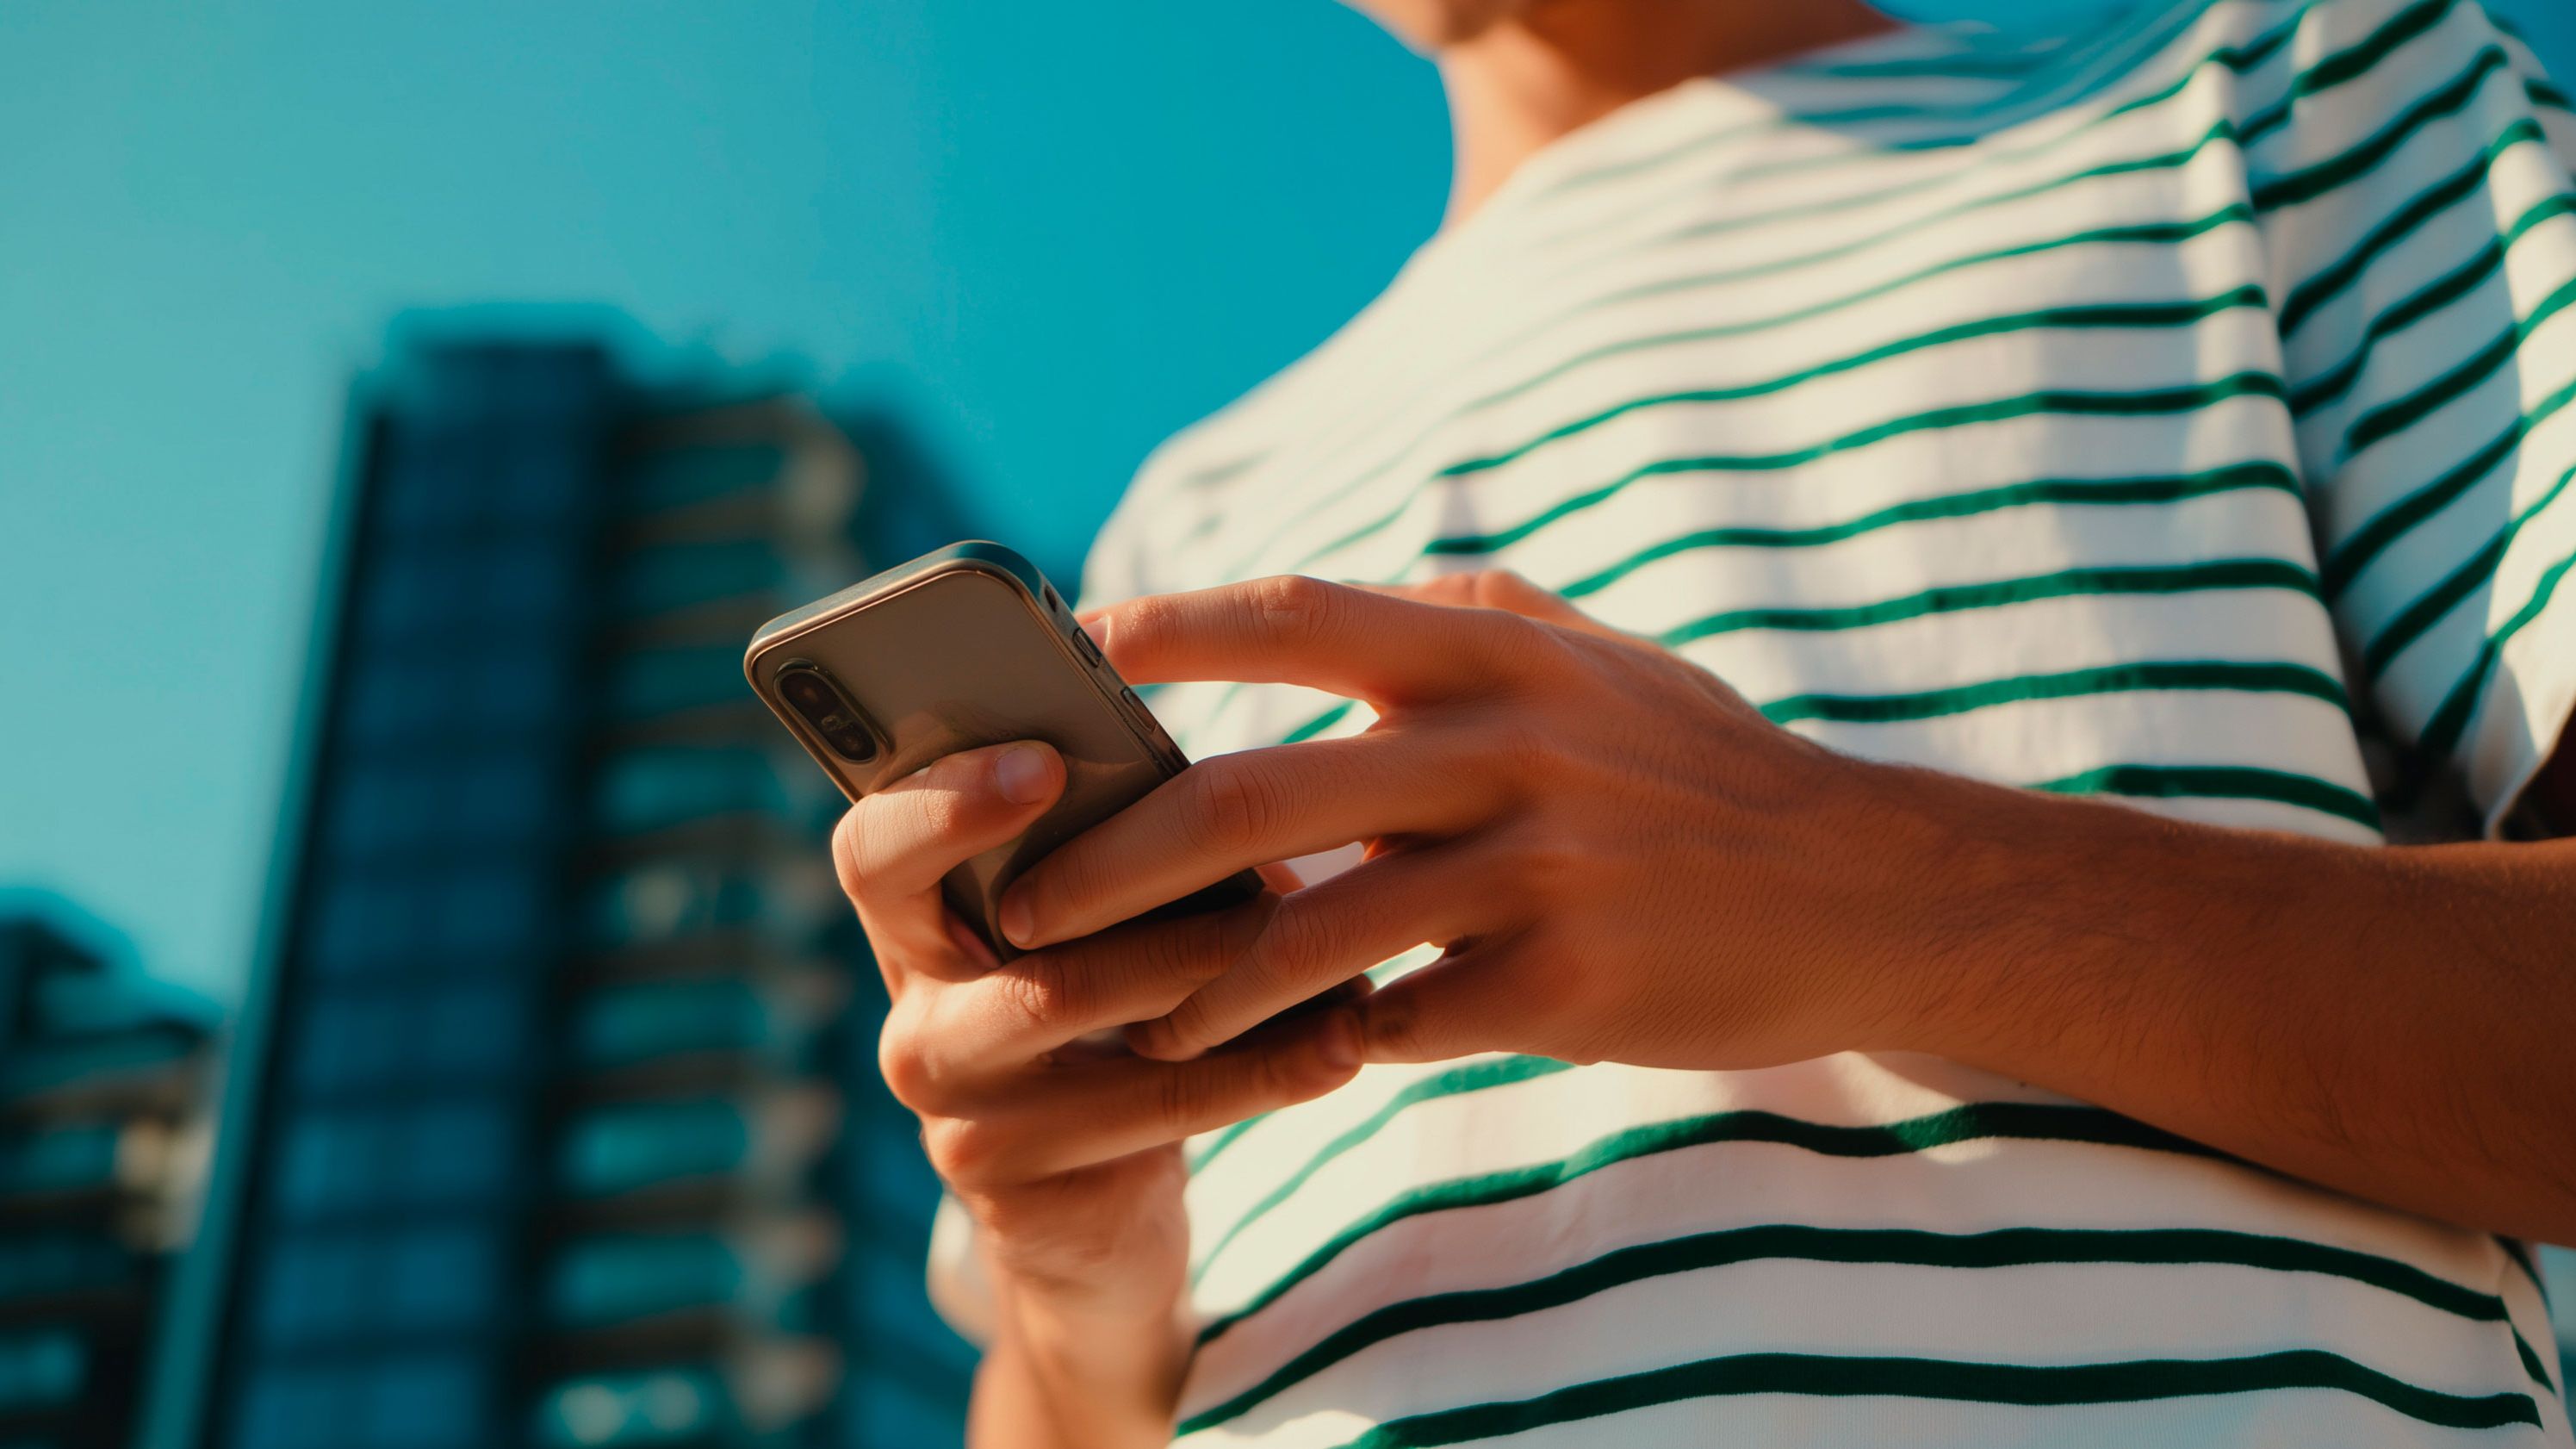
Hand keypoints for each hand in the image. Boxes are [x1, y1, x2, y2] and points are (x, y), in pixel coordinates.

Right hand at [834, 741, 1363, 1437]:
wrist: (1093, 1212)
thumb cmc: (1115, 1014)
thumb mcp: (1101, 934)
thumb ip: (1121, 861)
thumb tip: (1228, 799)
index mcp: (912, 924)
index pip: (876, 848)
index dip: (946, 800)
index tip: (1046, 762)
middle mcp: (912, 1018)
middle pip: (1016, 935)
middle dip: (1159, 896)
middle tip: (1279, 873)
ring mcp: (956, 1113)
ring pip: (1097, 1011)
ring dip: (1234, 975)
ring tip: (1342, 952)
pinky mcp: (1018, 1185)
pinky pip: (1155, 1107)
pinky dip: (1264, 1067)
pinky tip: (1343, 1040)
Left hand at [998, 572, 1929, 1071]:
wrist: (1869, 892)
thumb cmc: (1711, 772)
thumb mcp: (1605, 662)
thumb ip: (1483, 616)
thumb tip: (1368, 584)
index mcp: (1498, 655)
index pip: (1297, 613)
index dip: (1169, 630)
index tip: (1066, 654)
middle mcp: (1508, 748)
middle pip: (1256, 793)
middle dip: (1118, 855)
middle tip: (1027, 902)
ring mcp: (1537, 872)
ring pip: (1309, 934)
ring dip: (1199, 988)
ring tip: (1133, 1018)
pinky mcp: (1564, 986)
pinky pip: (1398, 1023)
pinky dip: (1328, 1044)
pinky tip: (1289, 1063)